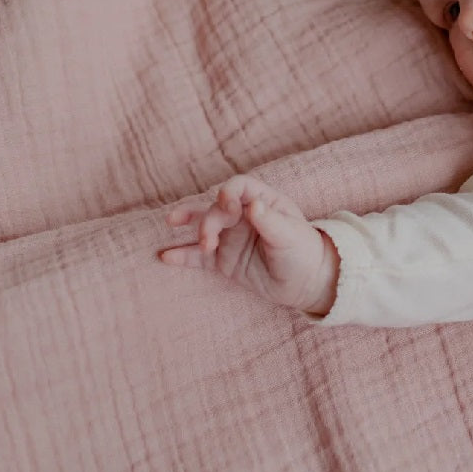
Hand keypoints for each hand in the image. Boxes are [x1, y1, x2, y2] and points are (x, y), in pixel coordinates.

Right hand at [160, 175, 338, 314]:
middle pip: (217, 208)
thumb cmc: (304, 252)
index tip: (227, 207)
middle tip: (209, 240)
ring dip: (187, 224)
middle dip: (208, 220)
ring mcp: (232, 238)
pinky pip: (199, 256)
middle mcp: (243, 216)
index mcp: (263, 202)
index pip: (239, 187)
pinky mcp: (224, 260)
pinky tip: (165, 257)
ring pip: (203, 226)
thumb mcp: (291, 235)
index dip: (228, 194)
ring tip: (170, 223)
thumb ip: (270, 220)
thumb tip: (254, 205)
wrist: (307, 283)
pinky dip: (183, 256)